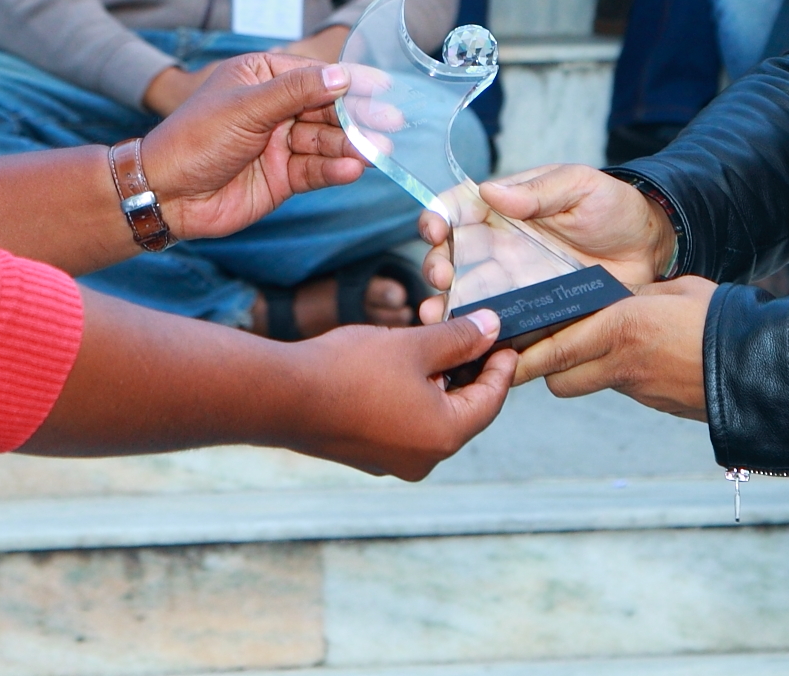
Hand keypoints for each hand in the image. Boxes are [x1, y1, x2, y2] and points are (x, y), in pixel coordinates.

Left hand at [142, 49, 363, 241]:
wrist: (166, 194)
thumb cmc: (194, 138)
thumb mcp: (246, 107)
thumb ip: (296, 92)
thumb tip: (341, 75)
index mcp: (261, 77)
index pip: (315, 74)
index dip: (350, 80)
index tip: (384, 85)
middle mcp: (274, 108)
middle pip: (326, 109)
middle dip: (358, 117)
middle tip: (391, 123)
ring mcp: (279, 143)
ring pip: (325, 141)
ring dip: (352, 146)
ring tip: (377, 151)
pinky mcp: (282, 177)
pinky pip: (316, 170)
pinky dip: (335, 169)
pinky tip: (352, 169)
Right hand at [287, 310, 516, 478]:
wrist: (283, 397)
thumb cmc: (350, 370)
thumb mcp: (414, 345)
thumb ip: (458, 339)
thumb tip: (491, 328)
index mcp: (444, 436)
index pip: (491, 400)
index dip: (501, 366)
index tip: (505, 341)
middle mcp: (424, 459)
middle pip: (463, 412)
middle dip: (468, 373)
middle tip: (474, 337)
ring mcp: (393, 461)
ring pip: (432, 418)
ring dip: (438, 384)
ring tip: (435, 346)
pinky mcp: (367, 454)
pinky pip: (404, 425)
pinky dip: (412, 398)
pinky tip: (401, 368)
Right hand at [417, 163, 673, 314]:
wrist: (651, 249)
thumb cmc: (615, 207)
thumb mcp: (580, 185)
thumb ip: (539, 190)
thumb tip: (491, 190)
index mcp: (506, 207)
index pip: (460, 208)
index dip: (438, 216)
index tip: (435, 230)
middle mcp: (502, 245)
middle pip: (454, 255)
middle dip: (437, 265)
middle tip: (440, 276)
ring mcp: (515, 280)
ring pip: (469, 293)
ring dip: (447, 304)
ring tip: (436, 316)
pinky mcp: (533, 309)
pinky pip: (503, 322)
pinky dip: (483, 333)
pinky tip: (471, 342)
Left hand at [511, 277, 713, 418]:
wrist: (759, 365)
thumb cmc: (717, 317)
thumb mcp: (671, 290)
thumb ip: (635, 295)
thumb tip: (616, 299)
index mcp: (619, 329)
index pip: (553, 350)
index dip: (521, 356)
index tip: (499, 353)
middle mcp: (621, 365)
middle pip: (559, 379)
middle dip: (545, 368)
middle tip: (543, 348)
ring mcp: (639, 390)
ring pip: (590, 384)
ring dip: (584, 370)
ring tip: (597, 346)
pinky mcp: (658, 404)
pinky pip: (624, 388)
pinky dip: (620, 375)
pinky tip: (641, 357)